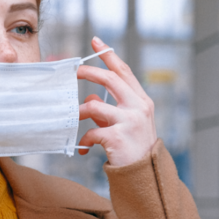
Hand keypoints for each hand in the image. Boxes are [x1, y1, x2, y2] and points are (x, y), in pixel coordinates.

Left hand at [76, 36, 157, 166]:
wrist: (145, 176)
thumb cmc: (133, 149)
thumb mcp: (125, 124)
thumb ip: (109, 110)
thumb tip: (90, 100)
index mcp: (141, 101)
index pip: (124, 72)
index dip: (109, 56)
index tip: (96, 42)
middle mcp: (138, 107)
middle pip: (110, 79)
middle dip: (88, 72)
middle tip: (73, 72)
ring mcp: (130, 121)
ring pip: (94, 106)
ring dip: (79, 112)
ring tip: (73, 119)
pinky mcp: (118, 136)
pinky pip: (91, 132)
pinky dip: (85, 140)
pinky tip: (84, 149)